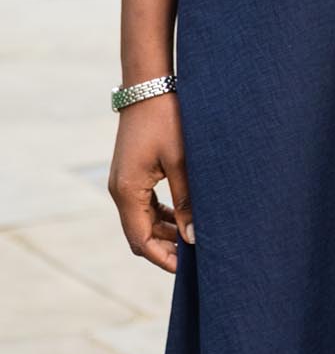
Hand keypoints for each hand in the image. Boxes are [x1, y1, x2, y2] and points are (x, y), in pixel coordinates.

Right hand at [107, 92, 193, 272]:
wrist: (149, 84)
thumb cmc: (167, 119)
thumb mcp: (181, 161)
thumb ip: (186, 201)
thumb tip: (193, 238)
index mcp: (128, 191)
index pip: (141, 241)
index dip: (163, 258)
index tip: (186, 269)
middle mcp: (120, 190)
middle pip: (140, 234)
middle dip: (165, 248)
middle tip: (196, 255)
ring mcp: (123, 182)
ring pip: (142, 221)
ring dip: (164, 232)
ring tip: (193, 238)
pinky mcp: (131, 173)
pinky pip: (144, 205)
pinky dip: (161, 215)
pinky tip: (182, 216)